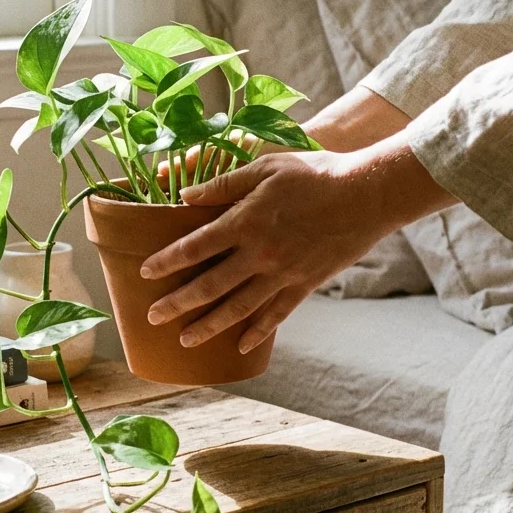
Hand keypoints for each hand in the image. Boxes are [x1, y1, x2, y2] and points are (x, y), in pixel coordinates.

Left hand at [141, 133, 453, 351]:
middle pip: (209, 286)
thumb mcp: (265, 166)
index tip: (144, 272)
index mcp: (245, 221)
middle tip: (152, 317)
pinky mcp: (305, 284)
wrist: (367, 194)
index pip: (194, 247)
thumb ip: (224, 183)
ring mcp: (283, 274)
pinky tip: (240, 346)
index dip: (167, 261)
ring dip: (209, 326)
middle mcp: (259, 254)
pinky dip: (257, 333)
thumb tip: (184, 196)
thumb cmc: (315, 173)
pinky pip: (276, 315)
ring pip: (238, 308)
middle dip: (177, 304)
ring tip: (185, 340)